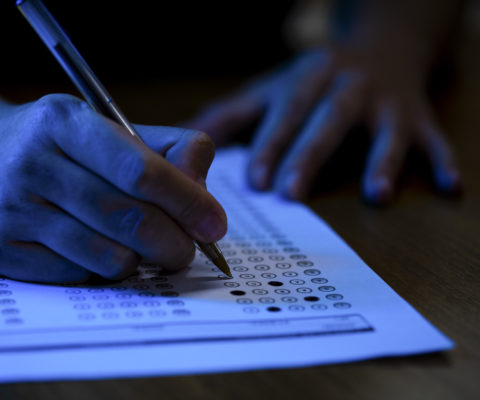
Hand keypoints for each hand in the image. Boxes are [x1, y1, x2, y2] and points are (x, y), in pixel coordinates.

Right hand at [0, 94, 225, 282]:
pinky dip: (99, 270)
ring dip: (139, 261)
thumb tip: (201, 183)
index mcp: (63, 122)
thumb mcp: (102, 125)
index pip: (139, 170)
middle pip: (127, 219)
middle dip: (173, 243)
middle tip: (187, 250)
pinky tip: (96, 250)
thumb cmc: (51, 143)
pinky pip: (73, 275)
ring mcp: (7, 209)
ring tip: (140, 248)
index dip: (187, 201)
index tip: (214, 224)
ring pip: (104, 256)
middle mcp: (29, 162)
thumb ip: (164, 146)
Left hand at [185, 49, 461, 203]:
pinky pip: (433, 136)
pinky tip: (450, 187)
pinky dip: (443, 160)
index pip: (284, 112)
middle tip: (291, 193)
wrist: (379, 46)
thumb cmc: (312, 82)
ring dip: (381, 160)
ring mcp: (386, 100)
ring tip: (377, 194)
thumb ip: (230, 116)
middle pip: (328, 119)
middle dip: (310, 154)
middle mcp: (346, 86)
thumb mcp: (270, 90)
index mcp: (304, 80)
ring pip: (384, 128)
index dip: (270, 144)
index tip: (254, 181)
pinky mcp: (418, 113)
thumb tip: (182, 140)